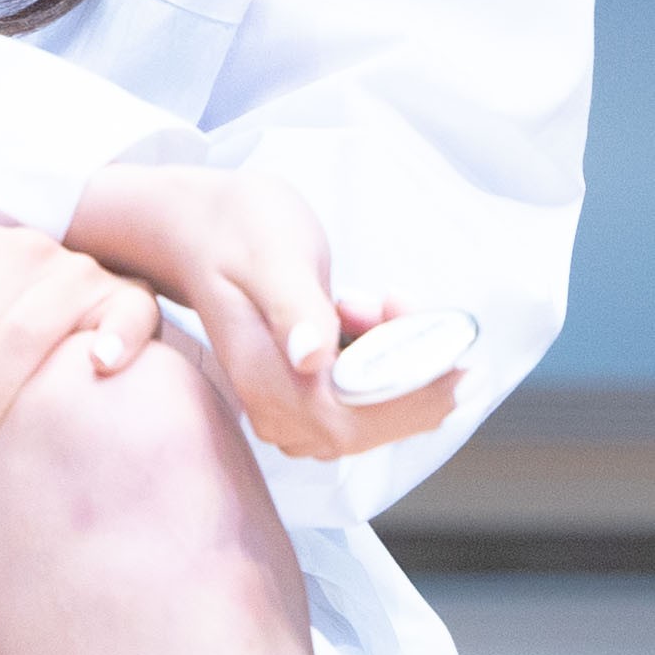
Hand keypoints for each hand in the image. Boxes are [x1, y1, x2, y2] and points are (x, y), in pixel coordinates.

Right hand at [69, 163, 467, 461]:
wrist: (199, 226)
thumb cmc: (237, 228)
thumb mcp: (271, 251)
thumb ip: (293, 305)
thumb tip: (311, 359)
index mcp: (264, 377)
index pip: (350, 420)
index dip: (409, 402)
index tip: (455, 363)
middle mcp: (273, 406)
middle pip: (366, 428)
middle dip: (412, 380)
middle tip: (422, 318)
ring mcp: (287, 405)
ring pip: (369, 416)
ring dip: (397, 366)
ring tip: (378, 300)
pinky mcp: (301, 393)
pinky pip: (361, 401)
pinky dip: (384, 362)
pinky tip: (368, 312)